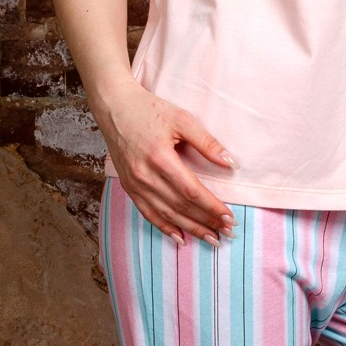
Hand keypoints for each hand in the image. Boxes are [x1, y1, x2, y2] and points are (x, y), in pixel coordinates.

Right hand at [98, 82, 237, 246]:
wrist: (114, 107)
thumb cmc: (149, 110)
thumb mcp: (182, 119)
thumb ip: (207, 142)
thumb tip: (230, 162)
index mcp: (160, 158)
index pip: (192, 191)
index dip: (212, 207)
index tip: (230, 217)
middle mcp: (145, 175)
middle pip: (180, 207)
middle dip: (206, 221)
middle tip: (227, 232)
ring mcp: (135, 184)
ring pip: (166, 214)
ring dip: (190, 228)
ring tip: (211, 238)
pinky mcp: (128, 187)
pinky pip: (148, 213)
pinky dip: (165, 228)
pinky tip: (181, 237)